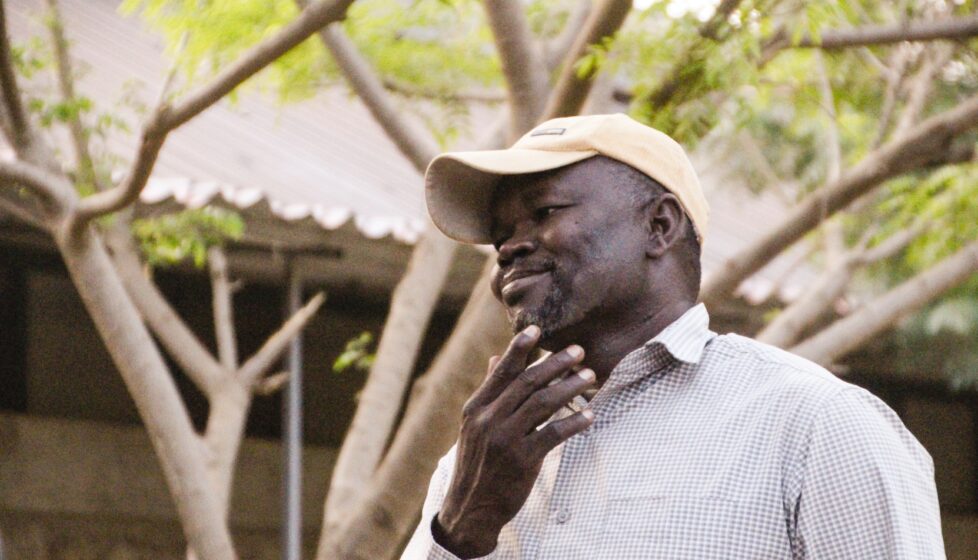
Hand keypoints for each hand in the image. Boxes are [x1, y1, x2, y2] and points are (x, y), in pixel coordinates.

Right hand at [433, 325, 595, 557]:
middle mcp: (488, 419)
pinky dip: (574, 422)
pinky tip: (589, 415)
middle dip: (555, 363)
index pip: (502, 371)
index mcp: (476, 408)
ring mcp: (505, 439)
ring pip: (542, 403)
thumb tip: (495, 358)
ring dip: (569, 387)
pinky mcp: (522, 460)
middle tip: (578, 351)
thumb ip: (489, 392)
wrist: (470, 509)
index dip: (520, 348)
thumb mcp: (474, 426)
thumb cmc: (477, 463)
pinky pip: (553, 433)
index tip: (537, 329)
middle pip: (527, 382)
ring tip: (589, 377)